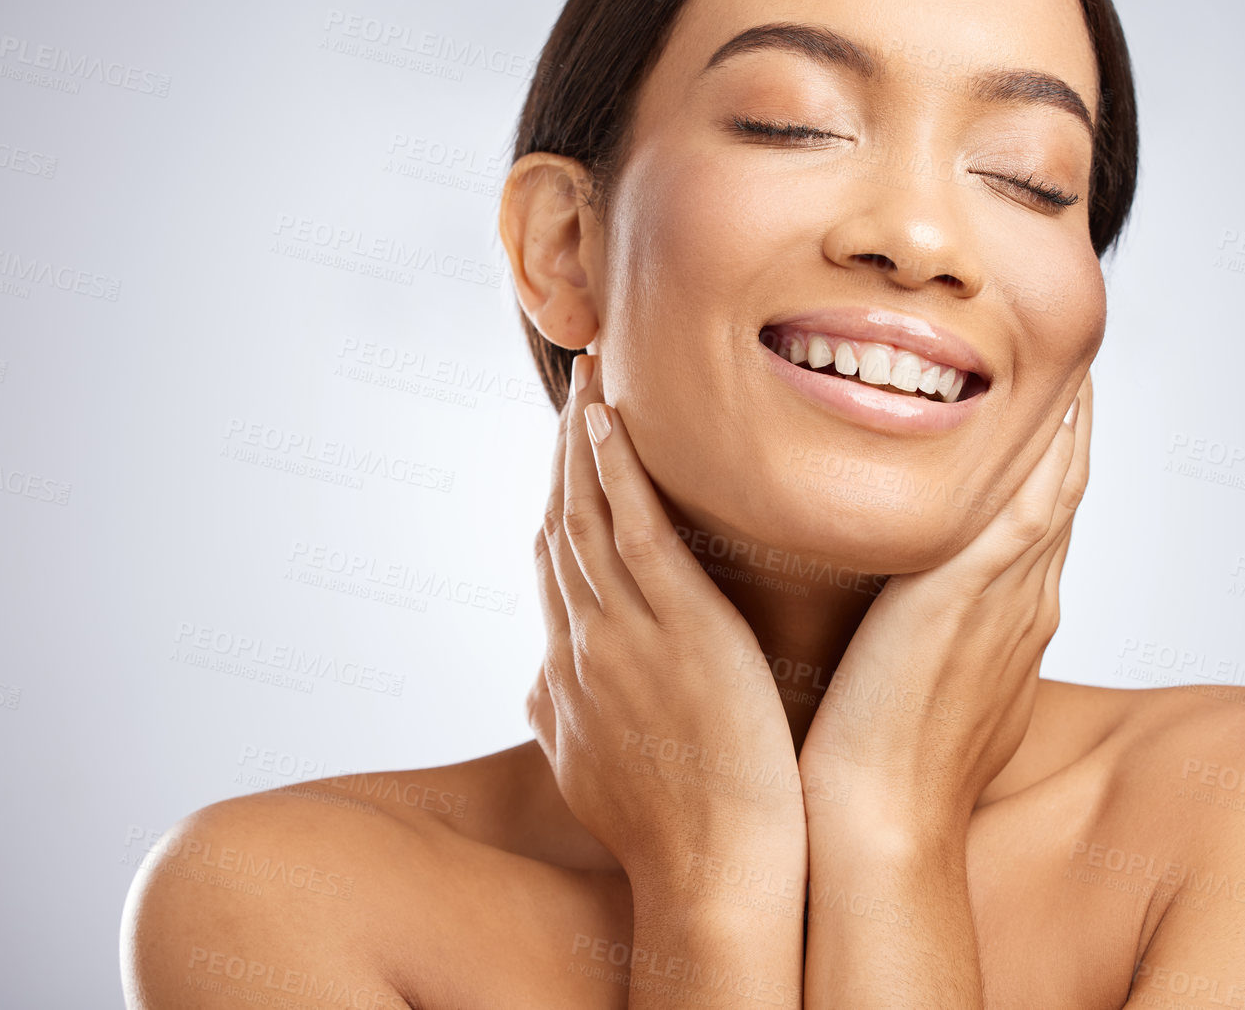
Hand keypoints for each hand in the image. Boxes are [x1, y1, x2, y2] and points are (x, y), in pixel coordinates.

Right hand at [527, 353, 806, 890]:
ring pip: (589, 513)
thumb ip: (560, 717)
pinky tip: (608, 422)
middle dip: (563, 448)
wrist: (711, 872)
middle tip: (572, 380)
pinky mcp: (678, 625)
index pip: (554, 565)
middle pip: (562, 522)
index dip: (555, 498)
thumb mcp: (589, 771)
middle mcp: (585, 639)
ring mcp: (625, 629)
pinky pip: (635, 530)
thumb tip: (534, 687)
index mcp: (571, 670)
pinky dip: (616, 471)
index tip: (565, 451)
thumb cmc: (672, 831)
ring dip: (582, 438)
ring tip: (589, 372)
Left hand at [798, 372, 1093, 843]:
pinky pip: (1031, 496)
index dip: (1048, 452)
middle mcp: (1027, 597)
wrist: (880, 824)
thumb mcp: (922, 692)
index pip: (1041, 512)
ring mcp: (1012, 592)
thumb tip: (902, 615)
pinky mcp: (977, 589)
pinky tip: (1047, 390)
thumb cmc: (885, 772)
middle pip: (1062, 482)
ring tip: (1060, 346)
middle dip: (1064, 415)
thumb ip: (922, 640)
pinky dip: (1044, 443)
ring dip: (1063, 412)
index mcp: (1012, 618)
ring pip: (1056, 478)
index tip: (1040, 397)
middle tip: (1063, 350)